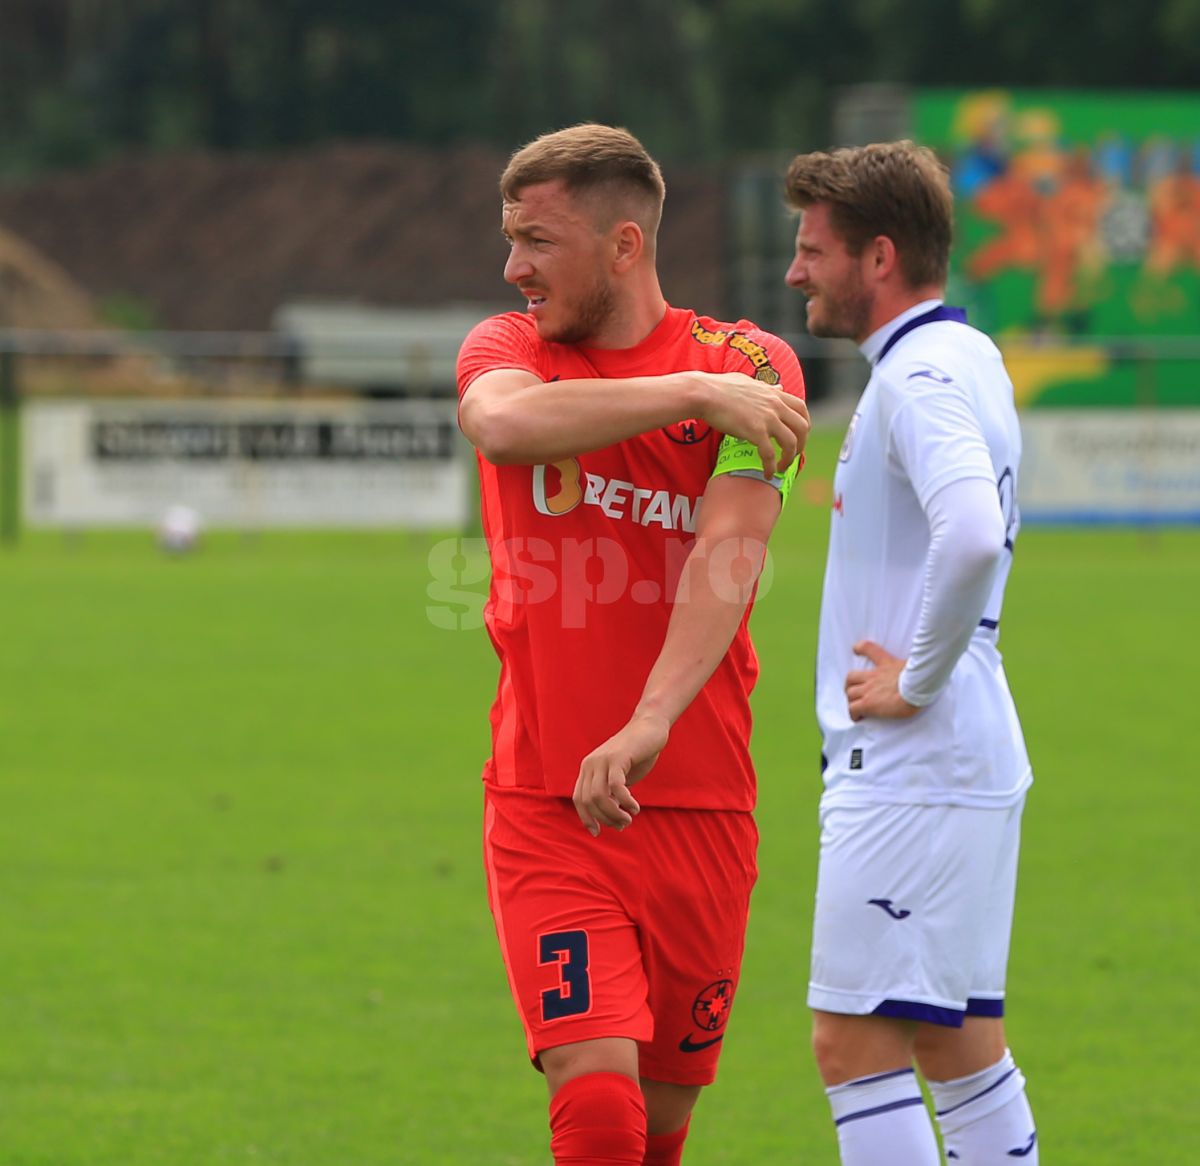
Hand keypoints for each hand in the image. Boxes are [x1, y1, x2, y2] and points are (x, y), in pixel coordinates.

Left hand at [572, 713, 668, 836]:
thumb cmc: (637, 755)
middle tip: (623, 824)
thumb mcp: (621, 777)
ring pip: (599, 796)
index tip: (597, 832)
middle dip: (605, 818)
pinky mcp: (618, 757)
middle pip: (589, 801)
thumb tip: (615, 823)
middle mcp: (590, 764)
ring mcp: (602, 759)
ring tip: (628, 819)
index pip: (579, 799)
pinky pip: (615, 786)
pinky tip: (635, 807)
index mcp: (588, 769)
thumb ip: (614, 796)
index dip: (586, 818)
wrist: (650, 727)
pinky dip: (625, 801)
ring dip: (614, 813)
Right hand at [695, 372, 810, 478]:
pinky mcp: (755, 431)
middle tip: (792, 456)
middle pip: (802, 427)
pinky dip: (770, 467)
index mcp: (774, 394)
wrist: (703, 394)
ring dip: (789, 458)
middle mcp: (775, 405)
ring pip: (791, 442)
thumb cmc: (719, 388)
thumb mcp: (749, 382)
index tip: (799, 436)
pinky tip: (767, 474)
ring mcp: (767, 418)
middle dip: (801, 444)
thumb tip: (780, 388)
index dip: (804, 424)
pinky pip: (769, 454)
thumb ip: (767, 388)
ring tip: (780, 468)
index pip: (801, 408)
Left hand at [845, 640, 920, 721]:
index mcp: (887, 664)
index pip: (869, 649)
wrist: (918, 687)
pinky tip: (858, 718)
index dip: (861, 648)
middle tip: (854, 691)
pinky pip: (853, 708)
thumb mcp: (916, 665)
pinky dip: (853, 713)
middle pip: (851, 676)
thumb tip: (924, 667)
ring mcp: (869, 689)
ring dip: (851, 699)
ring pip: (850, 692)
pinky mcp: (868, 703)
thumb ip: (913, 666)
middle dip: (850, 684)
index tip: (856, 649)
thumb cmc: (922, 678)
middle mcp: (874, 675)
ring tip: (855, 706)